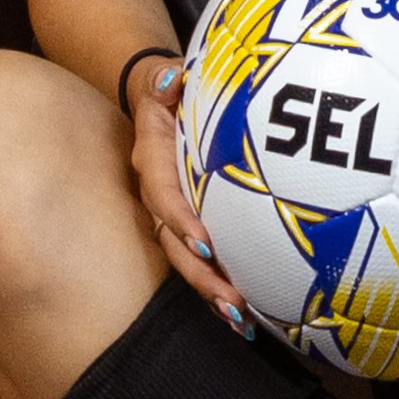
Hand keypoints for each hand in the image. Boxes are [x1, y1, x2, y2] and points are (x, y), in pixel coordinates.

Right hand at [123, 54, 244, 326]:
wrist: (157, 98)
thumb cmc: (170, 88)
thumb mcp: (167, 78)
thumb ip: (167, 79)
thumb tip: (171, 79)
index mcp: (153, 159)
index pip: (162, 194)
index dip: (180, 219)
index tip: (204, 243)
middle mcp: (157, 193)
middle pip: (173, 243)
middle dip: (200, 275)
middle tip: (231, 302)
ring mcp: (172, 214)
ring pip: (185, 260)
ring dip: (210, 292)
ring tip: (240, 320)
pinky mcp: (189, 225)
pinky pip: (199, 260)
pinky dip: (218, 289)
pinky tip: (245, 317)